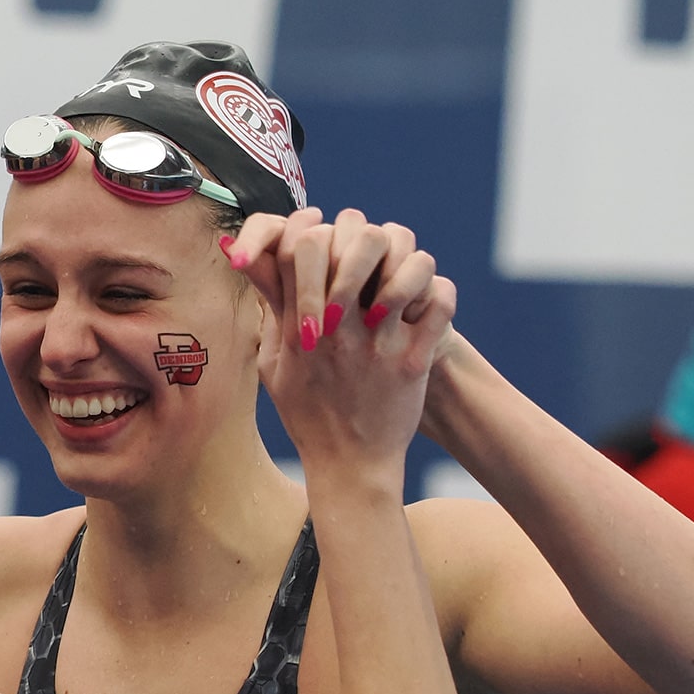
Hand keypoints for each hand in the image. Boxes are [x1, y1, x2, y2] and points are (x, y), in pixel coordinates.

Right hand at [227, 209, 455, 471]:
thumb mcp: (272, 362)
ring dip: (408, 263)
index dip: (312, 227)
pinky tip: (424, 306)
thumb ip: (268, 308)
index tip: (322, 235)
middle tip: (368, 253)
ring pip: (410, 263)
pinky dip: (438, 295)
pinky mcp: (413, 360)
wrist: (349, 466)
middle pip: (358, 238)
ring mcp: (378, 342)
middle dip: (365, 235)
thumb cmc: (308, 412)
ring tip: (400, 279)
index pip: (301, 242)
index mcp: (298, 324)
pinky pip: (440, 302)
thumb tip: (253, 258)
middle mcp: (337, 327)